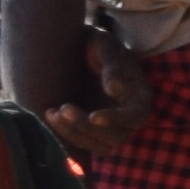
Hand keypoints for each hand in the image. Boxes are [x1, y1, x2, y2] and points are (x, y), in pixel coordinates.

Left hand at [42, 20, 157, 156]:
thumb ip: (112, 65)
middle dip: (88, 127)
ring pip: (99, 145)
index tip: (94, 116)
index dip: (117, 120)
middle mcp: (127, 116)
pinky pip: (83, 142)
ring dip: (75, 133)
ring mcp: (109, 125)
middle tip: (64, 108)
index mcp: (139, 96)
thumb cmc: (97, 43)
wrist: (79, 49)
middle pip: (116, 136)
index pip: (135, 116)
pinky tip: (50, 115)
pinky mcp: (90, 129)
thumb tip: (115, 90)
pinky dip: (66, 134)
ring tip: (53, 113)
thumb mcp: (106, 45)